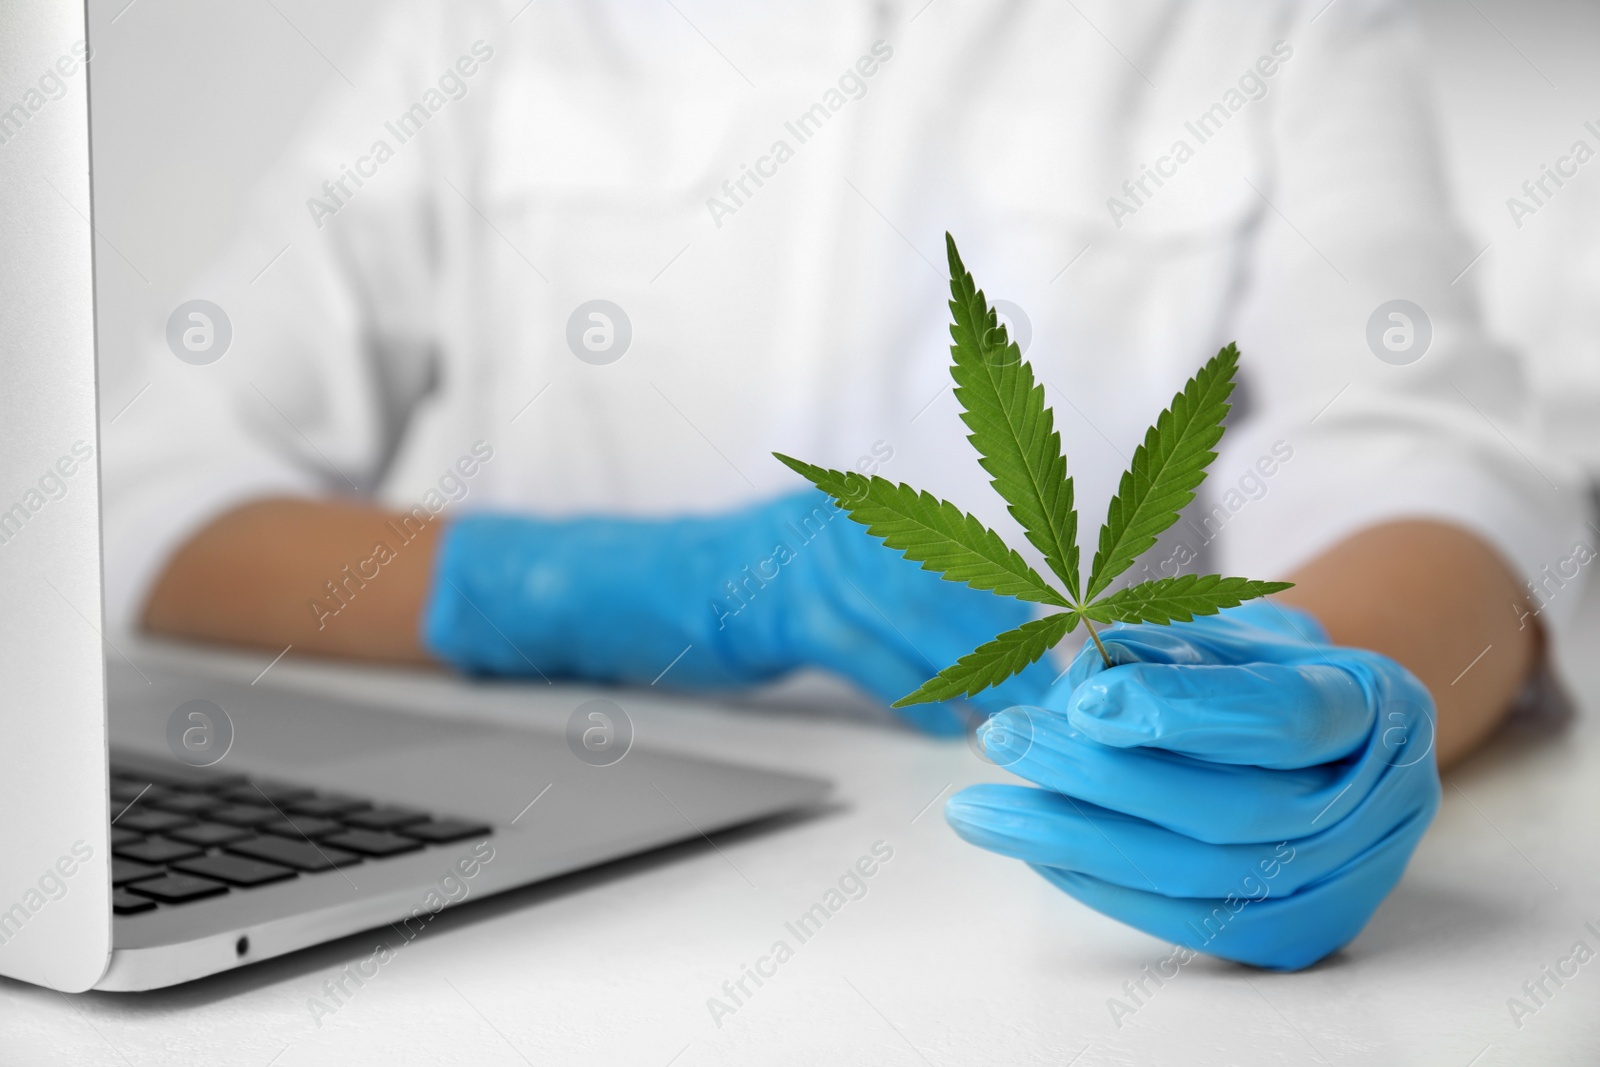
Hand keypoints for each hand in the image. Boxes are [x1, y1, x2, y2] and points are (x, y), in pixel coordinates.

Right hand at [421, 490, 1055, 732]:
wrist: (644, 584)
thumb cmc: (742, 588)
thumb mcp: (828, 575)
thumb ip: (902, 597)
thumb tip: (988, 637)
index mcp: (869, 510)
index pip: (968, 550)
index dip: (1027, 598)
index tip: (1084, 640)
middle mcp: (850, 521)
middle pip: (957, 583)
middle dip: (1020, 640)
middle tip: (1078, 689)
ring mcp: (813, 560)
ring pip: (919, 620)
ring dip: (978, 673)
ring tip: (1026, 715)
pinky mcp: (783, 608)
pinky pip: (867, 655)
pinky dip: (912, 695)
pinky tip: (948, 726)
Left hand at [944, 602, 1440, 968]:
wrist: (1333, 751)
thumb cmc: (1267, 675)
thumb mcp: (1232, 632)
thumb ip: (1168, 647)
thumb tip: (1082, 680)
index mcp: (1374, 706)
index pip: (1282, 715)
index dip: (1183, 710)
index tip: (1086, 699)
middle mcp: (1378, 803)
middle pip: (1231, 807)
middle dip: (1103, 776)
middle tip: (1006, 738)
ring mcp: (1344, 881)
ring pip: (1199, 874)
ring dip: (1076, 840)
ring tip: (980, 809)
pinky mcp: (1295, 933)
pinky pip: (1189, 922)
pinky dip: (1101, 883)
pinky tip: (1035, 846)